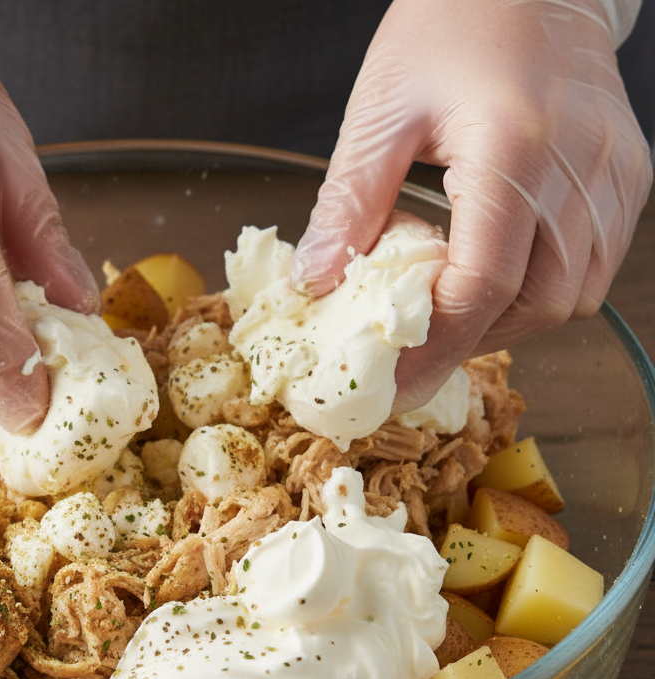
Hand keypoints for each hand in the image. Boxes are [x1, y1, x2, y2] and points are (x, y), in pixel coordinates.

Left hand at [290, 0, 652, 410]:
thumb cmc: (452, 21)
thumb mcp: (381, 109)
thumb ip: (349, 203)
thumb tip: (316, 284)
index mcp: (514, 148)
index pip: (483, 285)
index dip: (435, 347)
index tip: (391, 382)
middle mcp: (578, 168)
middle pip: (534, 306)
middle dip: (469, 341)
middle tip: (413, 352)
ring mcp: (614, 175)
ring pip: (568, 299)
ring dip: (504, 322)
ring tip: (450, 311)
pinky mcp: (629, 177)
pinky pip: (593, 268)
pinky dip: (540, 292)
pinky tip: (495, 275)